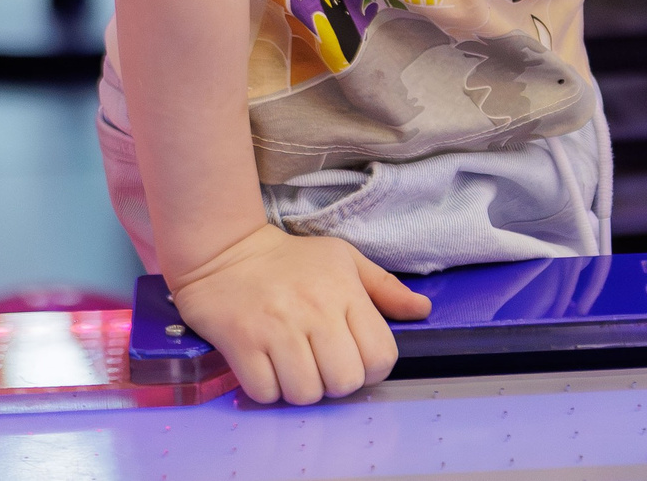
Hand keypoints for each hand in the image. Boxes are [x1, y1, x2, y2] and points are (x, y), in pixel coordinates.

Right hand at [168, 223, 431, 404]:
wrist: (224, 252)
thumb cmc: (292, 260)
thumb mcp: (344, 260)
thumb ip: (384, 289)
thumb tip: (422, 311)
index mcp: (345, 292)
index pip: (381, 355)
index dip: (373, 369)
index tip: (356, 360)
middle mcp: (315, 312)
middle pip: (345, 381)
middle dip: (337, 384)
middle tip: (323, 367)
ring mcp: (277, 329)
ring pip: (305, 392)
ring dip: (301, 390)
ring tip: (294, 368)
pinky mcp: (241, 343)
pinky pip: (266, 392)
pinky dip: (268, 390)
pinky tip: (267, 368)